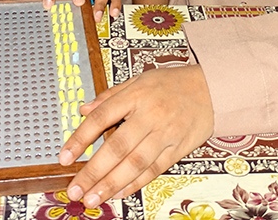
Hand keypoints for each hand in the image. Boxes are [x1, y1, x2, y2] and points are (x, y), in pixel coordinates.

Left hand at [58, 65, 213, 207]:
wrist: (213, 88)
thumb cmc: (173, 83)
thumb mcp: (139, 79)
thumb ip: (110, 96)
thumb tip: (83, 109)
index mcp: (136, 95)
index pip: (101, 117)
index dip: (80, 139)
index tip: (64, 156)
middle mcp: (150, 115)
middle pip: (117, 146)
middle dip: (93, 171)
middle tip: (75, 189)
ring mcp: (165, 133)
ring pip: (135, 163)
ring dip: (111, 183)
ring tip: (93, 198)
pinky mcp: (179, 148)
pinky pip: (154, 169)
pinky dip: (136, 183)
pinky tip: (119, 193)